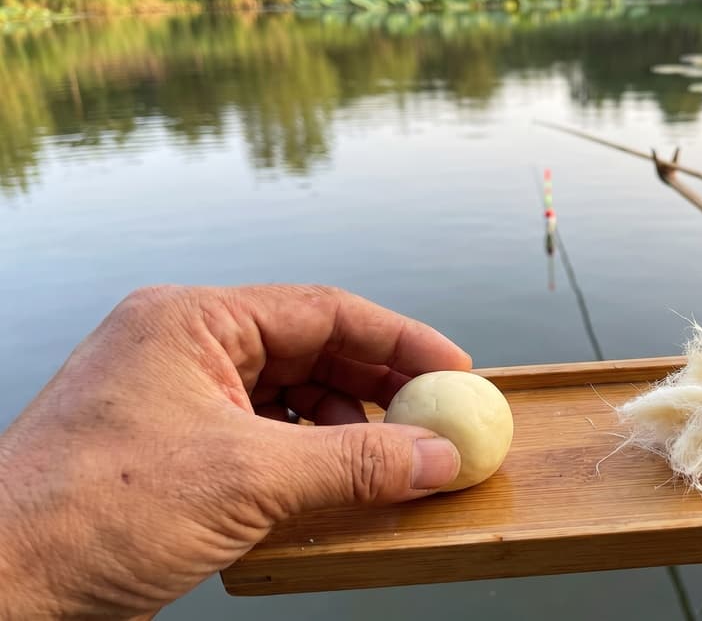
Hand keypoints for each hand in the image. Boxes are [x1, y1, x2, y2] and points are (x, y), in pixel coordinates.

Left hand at [0, 285, 471, 617]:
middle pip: (313, 354)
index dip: (399, 340)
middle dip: (381, 391)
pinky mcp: (179, 458)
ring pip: (294, 402)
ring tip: (396, 466)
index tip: (455, 371)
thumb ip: (357, 462)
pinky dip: (314, 465)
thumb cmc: (91, 513)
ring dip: (351, 433)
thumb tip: (438, 456)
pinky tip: (343, 491)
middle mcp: (187, 353)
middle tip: (440, 422)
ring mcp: (180, 405)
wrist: (0, 589)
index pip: (322, 312)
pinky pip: (269, 444)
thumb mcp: (247, 479)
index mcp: (192, 323)